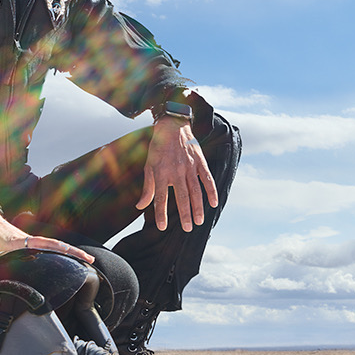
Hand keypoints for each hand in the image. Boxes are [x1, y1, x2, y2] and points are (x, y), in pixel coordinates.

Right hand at [0, 207, 93, 265]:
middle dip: (75, 254)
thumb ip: (8, 270)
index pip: (53, 253)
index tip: (81, 263)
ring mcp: (27, 241)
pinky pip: (36, 243)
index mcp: (31, 249)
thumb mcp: (2, 261)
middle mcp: (32, 243)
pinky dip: (49, 245)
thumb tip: (7, 284)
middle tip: (91, 260)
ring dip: (68, 250)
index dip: (67, 257)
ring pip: (52, 245)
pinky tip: (60, 247)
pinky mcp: (18, 240)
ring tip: (82, 255)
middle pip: (58, 248)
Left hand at [135, 115, 219, 231]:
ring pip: (195, 191)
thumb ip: (147, 187)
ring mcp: (190, 167)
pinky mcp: (200, 162)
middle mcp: (176, 171)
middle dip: (185, 214)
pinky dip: (211, 191)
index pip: (160, 197)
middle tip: (188, 228)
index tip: (162, 227)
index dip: (161, 213)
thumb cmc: (158, 148)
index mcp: (161, 173)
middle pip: (182, 197)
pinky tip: (214, 203)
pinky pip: (207, 179)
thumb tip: (140, 206)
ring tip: (199, 221)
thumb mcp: (148, 166)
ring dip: (198, 207)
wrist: (173, 126)